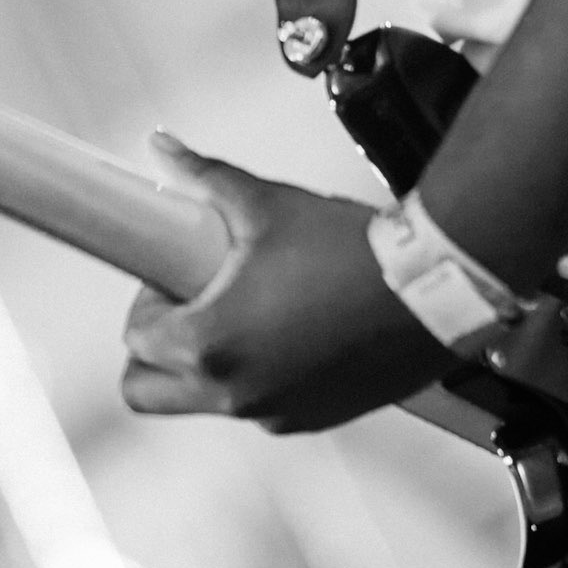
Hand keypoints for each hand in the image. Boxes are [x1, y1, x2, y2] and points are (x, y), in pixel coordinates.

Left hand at [121, 134, 451, 432]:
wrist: (431, 287)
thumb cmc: (349, 252)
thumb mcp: (264, 204)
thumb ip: (203, 177)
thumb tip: (163, 148)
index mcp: (210, 345)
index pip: (136, 339)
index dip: (146, 301)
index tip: (174, 275)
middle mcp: (234, 393)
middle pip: (145, 392)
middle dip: (153, 350)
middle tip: (183, 306)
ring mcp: (273, 413)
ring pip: (201, 402)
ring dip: (203, 365)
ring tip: (241, 312)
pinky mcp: (310, 419)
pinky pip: (256, 407)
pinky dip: (253, 379)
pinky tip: (285, 331)